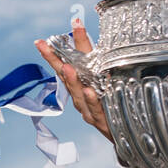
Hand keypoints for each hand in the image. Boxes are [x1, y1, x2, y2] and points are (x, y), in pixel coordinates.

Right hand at [34, 19, 113, 142]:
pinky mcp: (101, 121)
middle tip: (45, 47)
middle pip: (65, 78)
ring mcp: (88, 109)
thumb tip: (92, 35)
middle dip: (54, 62)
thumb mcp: (106, 81)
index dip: (53, 54)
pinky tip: (89, 91)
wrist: (126, 132)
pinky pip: (95, 109)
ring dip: (72, 81)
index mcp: (80, 86)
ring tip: (68, 67)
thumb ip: (99, 62)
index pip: (64, 66)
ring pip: (78, 94)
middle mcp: (80, 97)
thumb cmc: (113, 104)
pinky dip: (91, 100)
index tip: (40, 41)